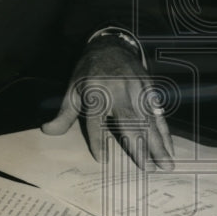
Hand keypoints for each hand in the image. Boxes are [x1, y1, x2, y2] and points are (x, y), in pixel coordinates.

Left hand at [41, 36, 173, 170]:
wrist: (110, 46)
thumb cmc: (88, 72)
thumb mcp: (72, 89)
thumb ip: (64, 114)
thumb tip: (47, 131)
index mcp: (95, 92)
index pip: (95, 121)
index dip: (98, 140)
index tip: (103, 160)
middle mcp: (117, 92)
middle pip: (129, 122)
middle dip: (140, 146)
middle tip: (148, 168)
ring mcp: (136, 91)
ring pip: (149, 121)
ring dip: (158, 143)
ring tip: (166, 164)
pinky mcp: (149, 90)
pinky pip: (158, 114)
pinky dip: (165, 132)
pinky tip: (169, 147)